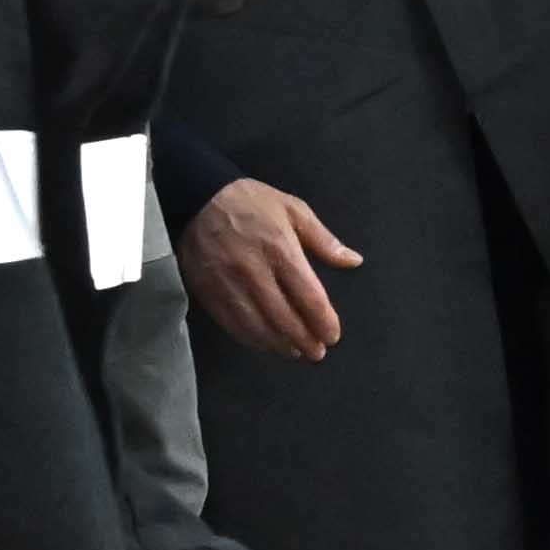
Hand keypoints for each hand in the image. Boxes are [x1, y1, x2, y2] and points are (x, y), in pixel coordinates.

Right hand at [182, 178, 357, 360]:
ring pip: (257, 327)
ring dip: (280, 345)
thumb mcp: (294, 210)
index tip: (332, 335)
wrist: (195, 196)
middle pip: (284, 318)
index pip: (308, 297)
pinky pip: (232, 324)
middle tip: (317, 352)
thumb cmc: (251, 202)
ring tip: (295, 352)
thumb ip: (324, 240)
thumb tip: (354, 261)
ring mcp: (227, 284)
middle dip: (305, 340)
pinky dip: (252, 339)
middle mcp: (253, 271)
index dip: (323, 321)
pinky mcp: (207, 291)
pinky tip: (265, 344)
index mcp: (280, 250)